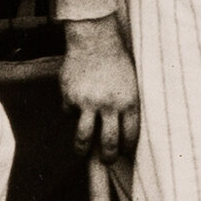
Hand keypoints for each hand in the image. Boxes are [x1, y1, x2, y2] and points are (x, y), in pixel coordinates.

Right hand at [58, 15, 141, 158]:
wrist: (95, 39)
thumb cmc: (117, 61)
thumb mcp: (132, 83)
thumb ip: (127, 106)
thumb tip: (123, 132)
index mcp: (129, 102)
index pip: (130, 136)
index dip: (127, 148)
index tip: (124, 152)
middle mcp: (109, 105)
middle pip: (108, 144)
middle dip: (108, 158)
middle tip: (106, 160)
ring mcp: (88, 102)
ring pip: (83, 137)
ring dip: (82, 150)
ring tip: (82, 152)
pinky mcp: (70, 97)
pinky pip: (69, 113)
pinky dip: (71, 113)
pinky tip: (75, 104)